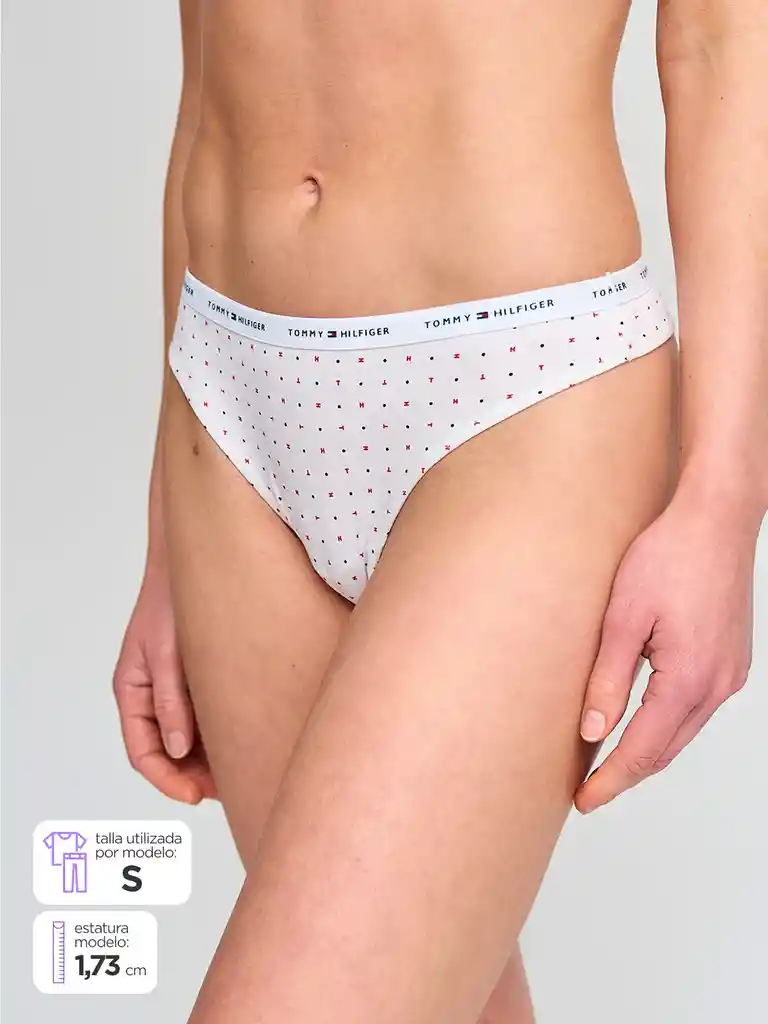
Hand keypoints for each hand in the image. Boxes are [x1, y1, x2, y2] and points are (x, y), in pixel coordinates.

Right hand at [113, 559, 216, 803]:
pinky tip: (244, 738)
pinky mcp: (198, 678)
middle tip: (227, 790)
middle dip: (192, 776)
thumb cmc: (170, 600)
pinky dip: (218, 733)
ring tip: (239, 769)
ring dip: (207, 757)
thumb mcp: (165, 653)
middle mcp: (152, 695)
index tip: (196, 795)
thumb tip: (178, 750)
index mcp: (132, 691)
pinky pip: (204, 716)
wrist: (197, 564)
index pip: (142, 752)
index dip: (167, 780)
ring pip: (186, 738)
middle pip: (166, 752)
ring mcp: (175, 688)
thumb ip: (171, 700)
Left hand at [574, 487, 758, 812]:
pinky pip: (696, 709)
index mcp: (688, 679)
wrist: (716, 519)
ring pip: (683, 732)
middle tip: (589, 791)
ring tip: (608, 763)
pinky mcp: (730, 660)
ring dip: (647, 752)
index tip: (583, 800)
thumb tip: (592, 731)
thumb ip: (608, 679)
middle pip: (666, 750)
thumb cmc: (668, 556)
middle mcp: (717, 685)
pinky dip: (666, 726)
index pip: (642, 750)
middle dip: (627, 774)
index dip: (610, 779)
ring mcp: (730, 674)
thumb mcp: (623, 617)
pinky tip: (642, 723)